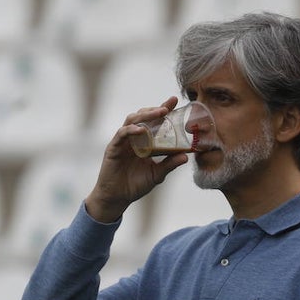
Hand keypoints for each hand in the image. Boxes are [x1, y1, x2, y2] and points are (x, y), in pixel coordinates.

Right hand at [85, 96, 190, 223]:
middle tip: (168, 106)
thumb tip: (186, 156)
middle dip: (155, 109)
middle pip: (142, 116)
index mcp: (144, 141)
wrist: (117, 198)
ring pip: (131, 120)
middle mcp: (133, 138)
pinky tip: (140, 130)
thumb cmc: (135, 185)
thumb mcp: (157, 174)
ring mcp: (122, 142)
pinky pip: (121, 134)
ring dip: (145, 115)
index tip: (175, 100)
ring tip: (159, 113)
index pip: (154, 122)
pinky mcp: (113, 148)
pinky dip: (131, 130)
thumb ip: (169, 164)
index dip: (163, 110)